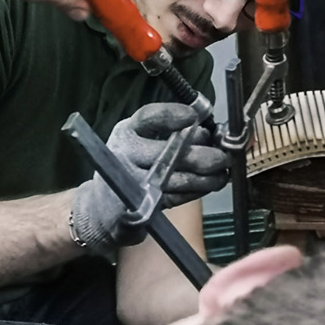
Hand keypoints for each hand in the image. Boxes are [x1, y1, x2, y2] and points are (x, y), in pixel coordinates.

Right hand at [70, 103, 227, 254]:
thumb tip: (208, 131)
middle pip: (170, 151)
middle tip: (222, 155)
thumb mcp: (139, 142)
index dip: (174, 115)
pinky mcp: (141, 206)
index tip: (196, 117)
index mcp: (127, 131)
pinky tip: (208, 185)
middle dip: (204, 153)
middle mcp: (125, 153)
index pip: (150, 118)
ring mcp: (132, 182)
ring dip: (207, 176)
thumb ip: (168, 134)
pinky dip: (197, 191)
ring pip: (178, 176)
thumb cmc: (129, 167)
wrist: (102, 209)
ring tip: (221, 172)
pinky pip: (177, 197)